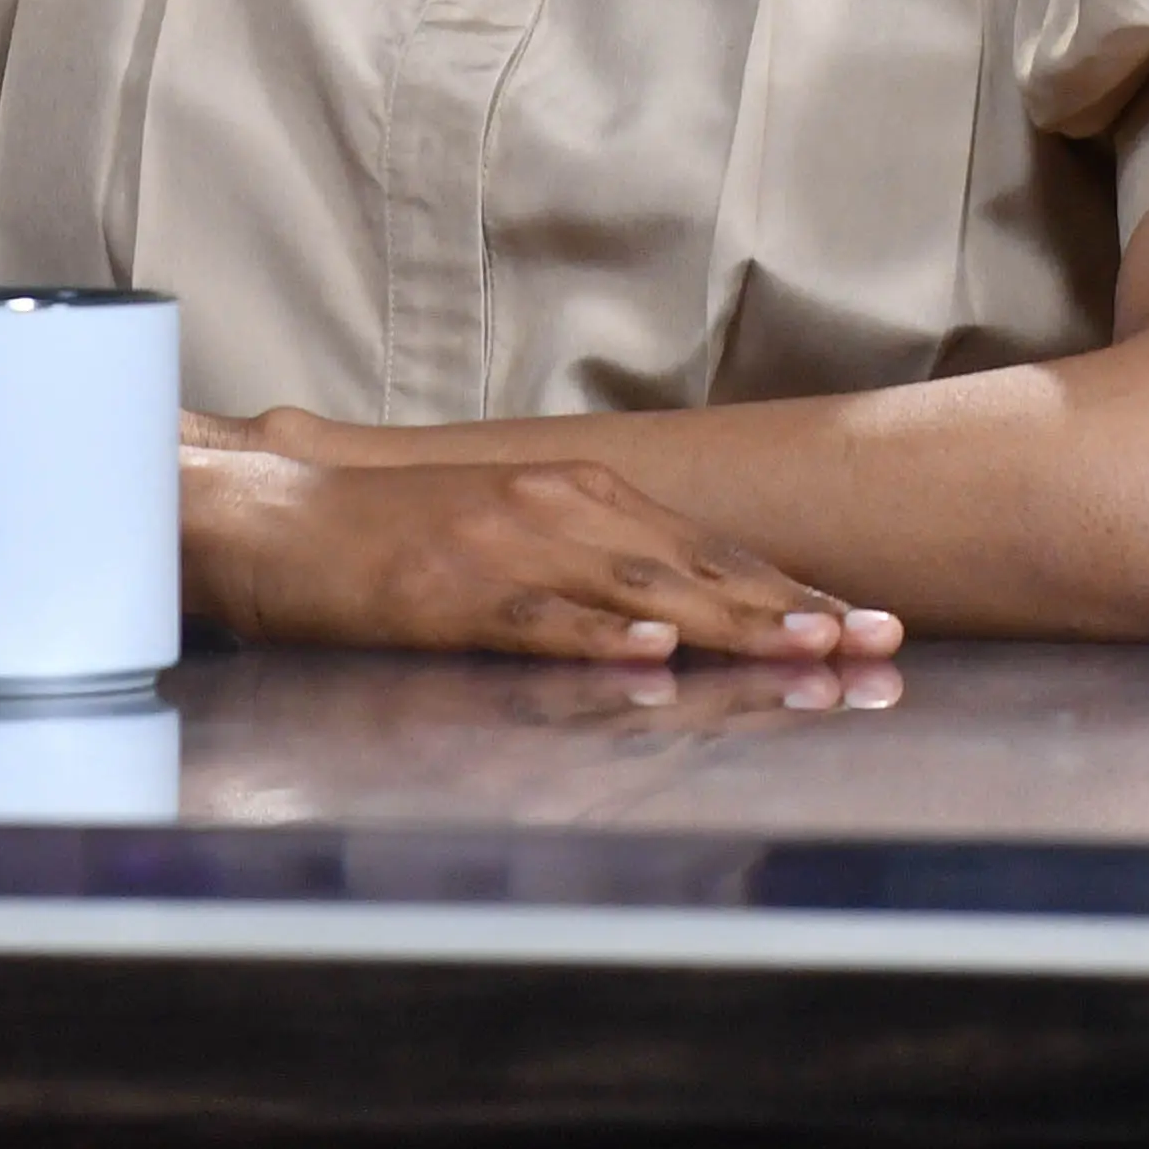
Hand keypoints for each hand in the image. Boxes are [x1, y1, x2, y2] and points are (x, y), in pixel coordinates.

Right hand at [189, 450, 906, 665]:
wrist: (269, 513)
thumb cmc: (386, 534)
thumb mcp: (504, 530)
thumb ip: (590, 559)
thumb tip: (680, 605)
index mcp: (577, 495)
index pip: (709, 550)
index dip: (792, 590)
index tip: (869, 625)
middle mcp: (556, 511)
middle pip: (696, 569)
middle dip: (794, 612)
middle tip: (878, 647)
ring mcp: (505, 550)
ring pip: (639, 590)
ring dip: (729, 625)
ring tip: (809, 653)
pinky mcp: (448, 593)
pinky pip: (538, 621)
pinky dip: (599, 637)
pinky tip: (652, 652)